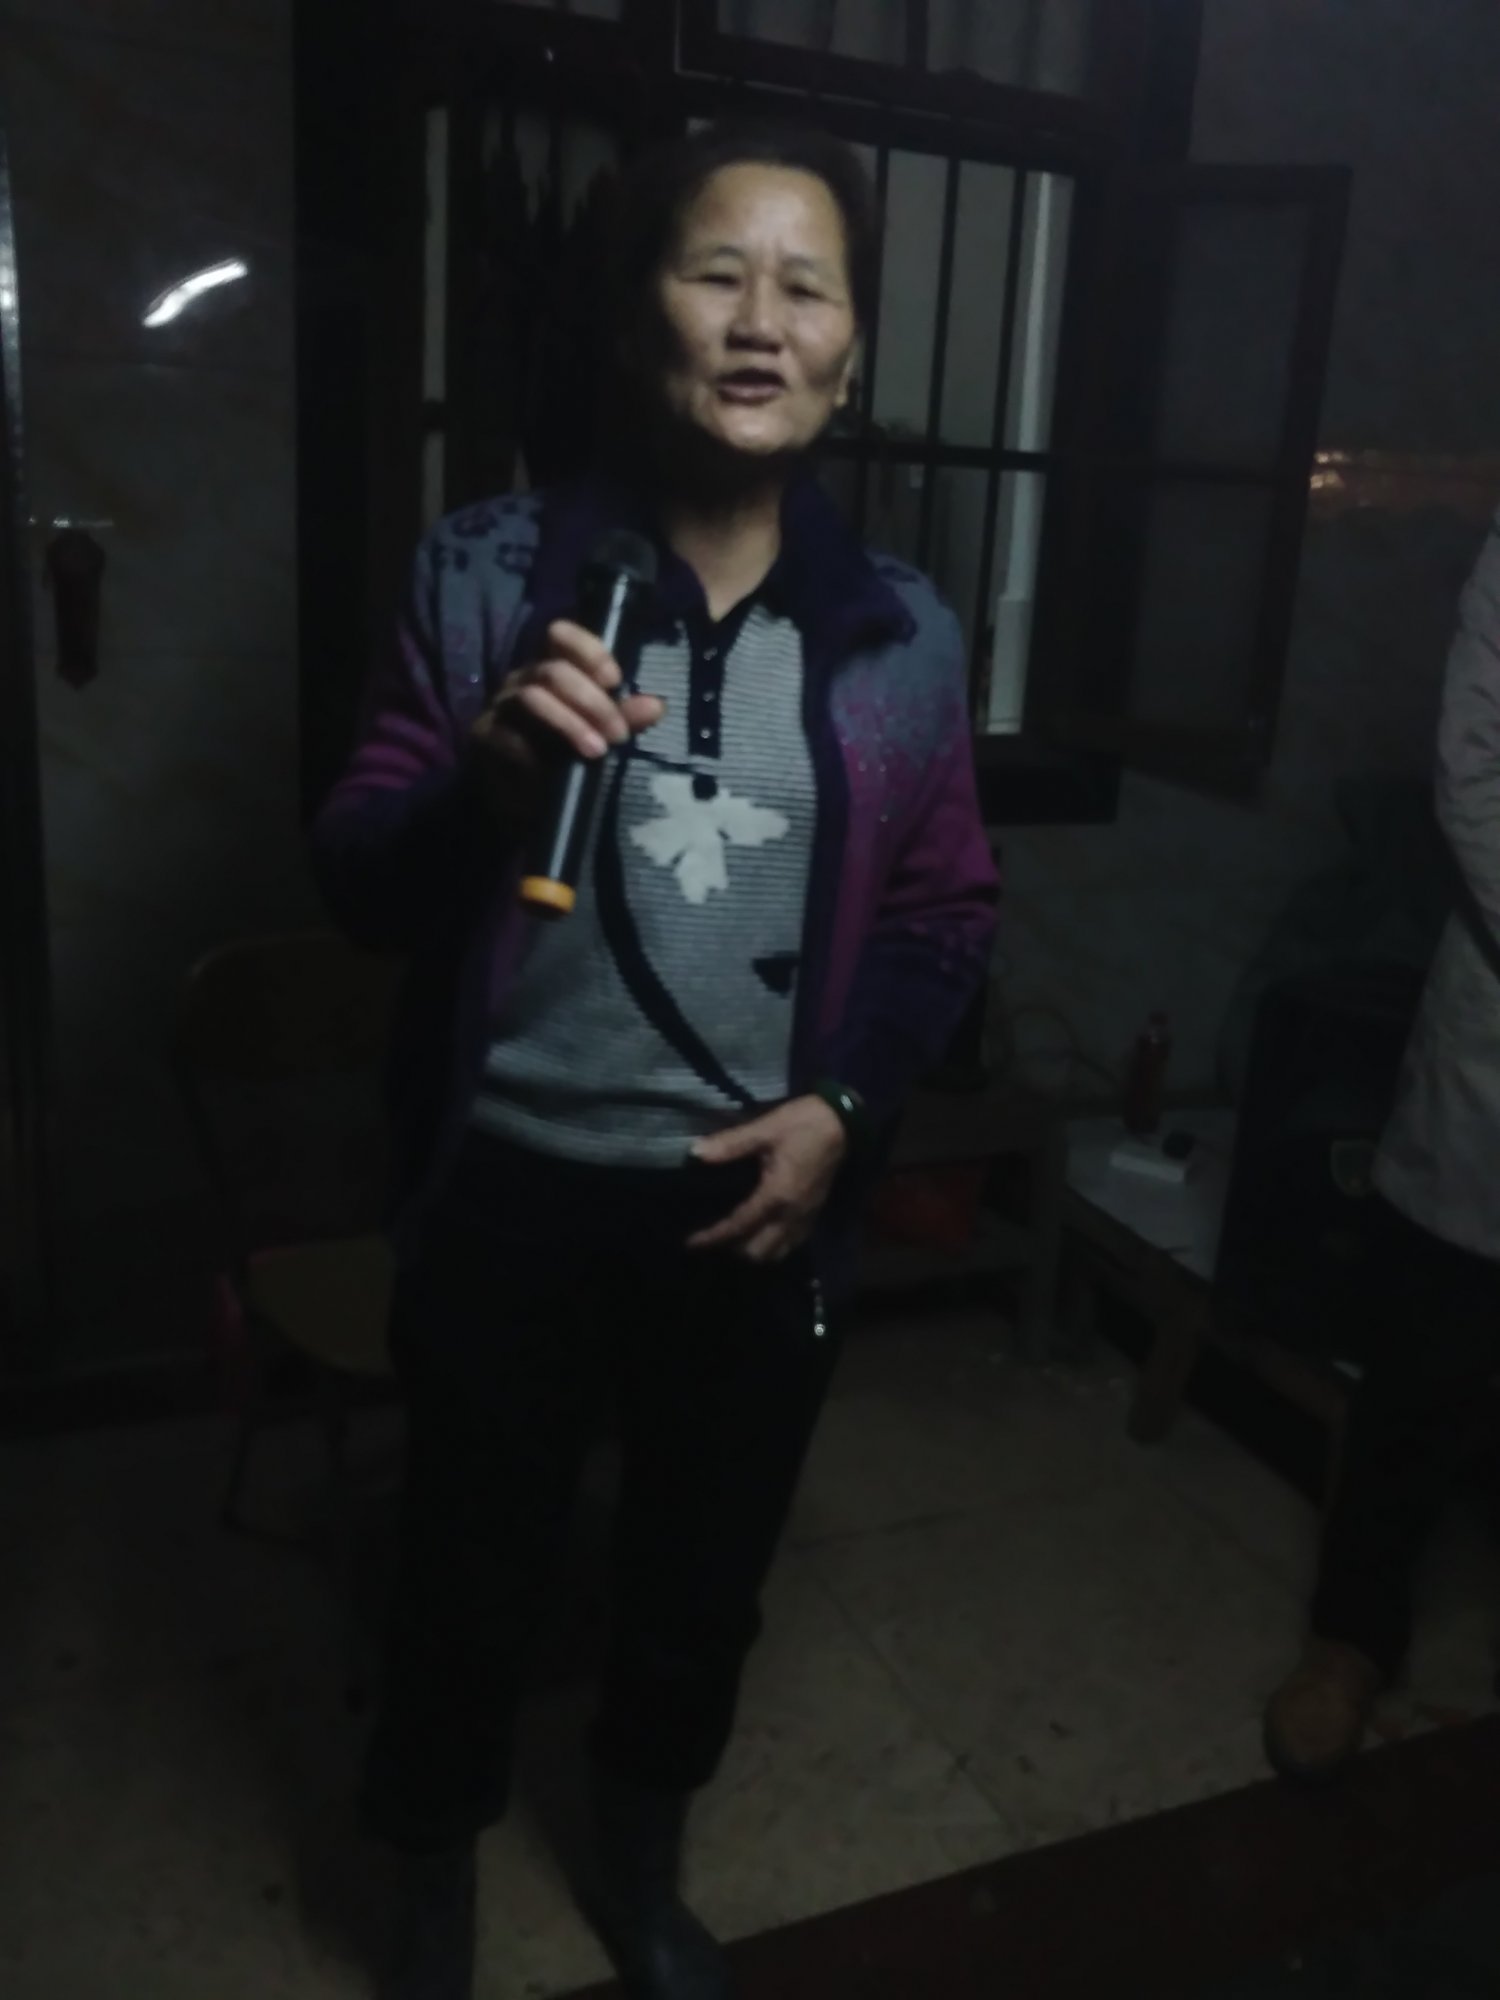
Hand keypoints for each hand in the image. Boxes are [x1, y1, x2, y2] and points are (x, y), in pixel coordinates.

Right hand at [468, 618, 665, 822]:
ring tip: (597, 750)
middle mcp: (522, 680)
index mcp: (549, 670)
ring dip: (570, 723)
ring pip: (532, 697)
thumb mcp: (597, 734)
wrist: (518, 799)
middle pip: (554, 671)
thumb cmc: (560, 756)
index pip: (560, 636)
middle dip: (592, 701)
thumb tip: (656, 706)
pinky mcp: (484, 735)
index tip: (615, 680)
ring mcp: (500, 706)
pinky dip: (533, 749)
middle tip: (618, 734)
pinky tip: (552, 768)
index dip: (588, 649)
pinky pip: (507, 734)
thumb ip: (622, 718)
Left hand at [687, 1096, 848, 1262]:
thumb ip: (730, 1145)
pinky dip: (775, 1245)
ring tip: (738, 1237)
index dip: (713, 1237)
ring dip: (756, 1250)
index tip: (691, 1243)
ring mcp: (806, 1216)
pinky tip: (763, 1231)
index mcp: (776, 1195)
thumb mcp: (764, 1129)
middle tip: (715, 1236)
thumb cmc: (802, 1124)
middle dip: (734, 1249)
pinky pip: (792, 1243)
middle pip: (759, 1251)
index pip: (739, 1226)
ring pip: (778, 1252)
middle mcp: (791, 1214)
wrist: (842, 1122)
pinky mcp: (815, 1213)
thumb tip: (695, 1153)